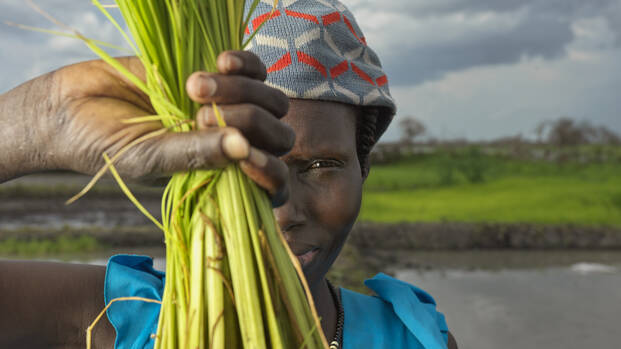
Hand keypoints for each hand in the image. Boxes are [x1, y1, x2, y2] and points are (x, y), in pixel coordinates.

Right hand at [0, 51, 292, 204]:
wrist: (70, 106)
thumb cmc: (104, 146)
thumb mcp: (148, 157)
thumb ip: (194, 155)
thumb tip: (245, 148)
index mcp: (220, 175)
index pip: (272, 179)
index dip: (271, 171)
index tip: (247, 160)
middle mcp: (231, 143)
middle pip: (278, 135)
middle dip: (249, 120)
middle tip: (199, 113)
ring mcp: (228, 108)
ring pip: (272, 99)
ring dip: (242, 90)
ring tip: (193, 85)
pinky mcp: (217, 76)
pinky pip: (254, 68)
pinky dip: (245, 63)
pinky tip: (220, 61)